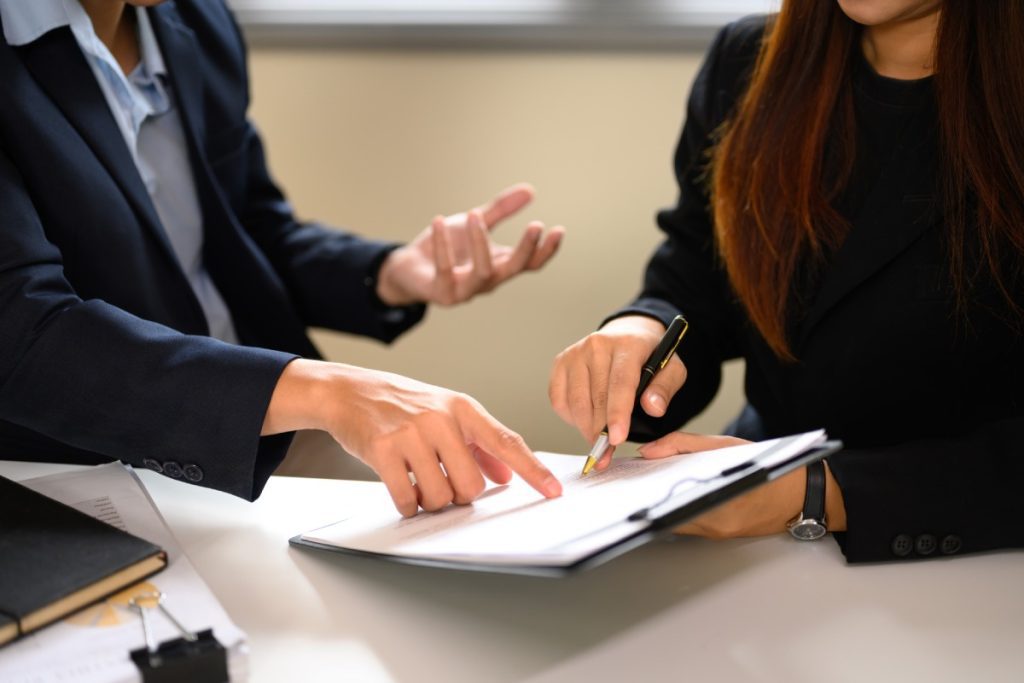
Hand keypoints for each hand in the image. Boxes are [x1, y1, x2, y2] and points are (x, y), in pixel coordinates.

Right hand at [263, 359, 561, 516]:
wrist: (349, 391)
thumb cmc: (401, 404)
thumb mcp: (445, 413)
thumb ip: (478, 445)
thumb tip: (506, 475)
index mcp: (462, 408)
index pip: (506, 441)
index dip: (533, 469)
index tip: (553, 490)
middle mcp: (440, 418)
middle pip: (471, 484)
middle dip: (459, 496)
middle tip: (443, 483)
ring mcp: (411, 434)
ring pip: (440, 496)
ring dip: (430, 501)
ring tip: (418, 482)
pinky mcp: (384, 450)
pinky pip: (407, 499)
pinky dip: (408, 505)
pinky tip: (402, 490)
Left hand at [375, 183, 563, 305]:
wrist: (409, 268)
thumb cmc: (447, 248)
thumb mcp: (475, 223)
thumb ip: (500, 210)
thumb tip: (531, 190)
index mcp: (499, 266)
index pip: (530, 263)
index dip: (546, 250)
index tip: (558, 230)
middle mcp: (487, 281)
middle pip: (514, 268)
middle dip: (526, 248)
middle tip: (536, 225)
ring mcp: (466, 290)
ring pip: (484, 272)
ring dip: (481, 242)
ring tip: (474, 214)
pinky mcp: (441, 291)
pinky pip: (445, 268)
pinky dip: (443, 244)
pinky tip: (439, 220)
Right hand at [549, 315, 687, 470]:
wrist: (626, 335)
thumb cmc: (648, 357)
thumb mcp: (671, 369)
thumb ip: (665, 389)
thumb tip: (653, 408)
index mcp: (627, 345)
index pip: (620, 383)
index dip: (617, 414)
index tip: (617, 439)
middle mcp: (597, 345)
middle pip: (596, 398)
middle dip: (602, 431)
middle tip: (608, 451)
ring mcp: (575, 353)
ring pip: (576, 403)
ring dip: (587, 428)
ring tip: (599, 438)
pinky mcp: (560, 363)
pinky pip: (559, 401)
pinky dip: (572, 418)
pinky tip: (587, 418)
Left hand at [639, 431, 846, 537]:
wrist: (804, 495)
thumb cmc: (771, 467)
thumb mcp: (726, 445)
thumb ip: (683, 445)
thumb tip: (649, 450)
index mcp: (718, 502)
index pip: (667, 505)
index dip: (643, 496)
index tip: (628, 483)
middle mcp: (716, 524)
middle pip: (666, 516)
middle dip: (648, 499)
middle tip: (631, 483)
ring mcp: (717, 533)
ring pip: (674, 521)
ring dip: (660, 505)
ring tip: (646, 486)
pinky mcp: (720, 536)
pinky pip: (688, 523)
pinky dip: (676, 509)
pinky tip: (669, 495)